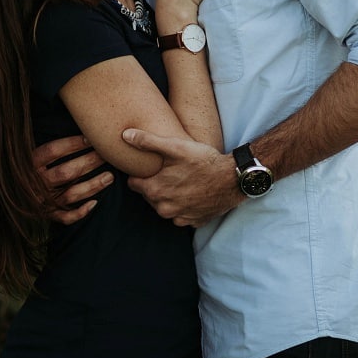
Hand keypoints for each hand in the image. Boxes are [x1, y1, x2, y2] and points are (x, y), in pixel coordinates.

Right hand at [32, 134, 112, 223]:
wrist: (10, 196)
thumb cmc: (28, 169)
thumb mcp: (32, 155)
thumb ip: (49, 148)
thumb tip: (79, 131)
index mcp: (31, 164)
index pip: (53, 151)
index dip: (72, 144)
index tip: (90, 138)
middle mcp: (37, 183)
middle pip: (66, 172)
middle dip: (89, 163)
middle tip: (106, 155)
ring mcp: (43, 200)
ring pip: (71, 194)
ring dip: (92, 185)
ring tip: (109, 177)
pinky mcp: (48, 215)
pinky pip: (65, 217)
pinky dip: (80, 212)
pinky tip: (95, 203)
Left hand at [123, 127, 239, 226]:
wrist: (232, 179)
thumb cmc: (203, 161)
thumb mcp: (175, 146)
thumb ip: (148, 142)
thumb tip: (125, 135)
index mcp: (155, 191)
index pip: (133, 184)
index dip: (140, 174)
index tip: (149, 167)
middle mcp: (164, 209)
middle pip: (149, 196)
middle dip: (155, 185)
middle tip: (168, 172)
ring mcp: (179, 218)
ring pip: (165, 206)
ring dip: (169, 196)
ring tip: (182, 181)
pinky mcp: (194, 222)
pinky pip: (181, 215)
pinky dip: (184, 206)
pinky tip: (192, 193)